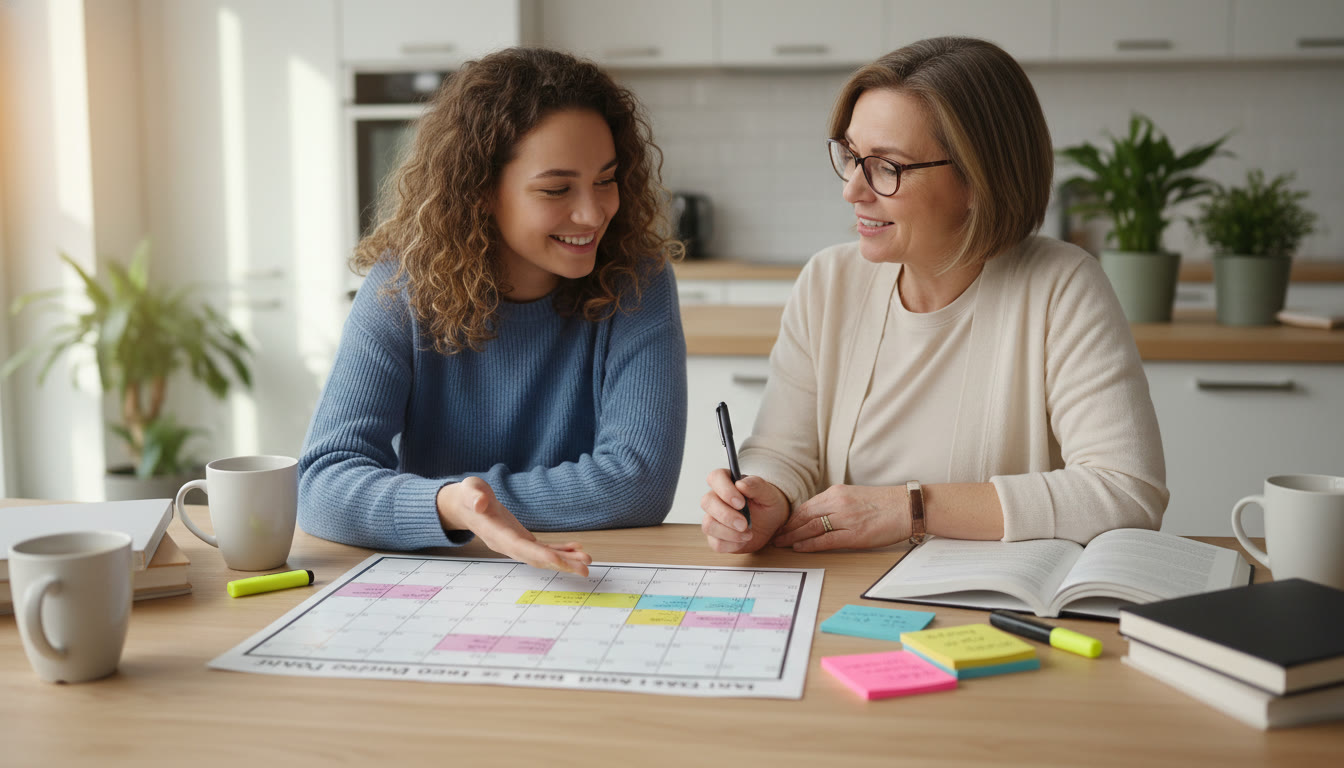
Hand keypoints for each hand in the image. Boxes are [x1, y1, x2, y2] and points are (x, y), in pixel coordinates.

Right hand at [437, 478, 592, 575]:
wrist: (466, 505)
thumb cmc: (469, 496)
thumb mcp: (469, 491)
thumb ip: (474, 497)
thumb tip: (480, 502)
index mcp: (496, 534)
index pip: (521, 548)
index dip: (540, 554)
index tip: (559, 561)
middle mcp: (508, 544)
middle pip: (537, 558)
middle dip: (561, 564)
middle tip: (584, 568)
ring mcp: (516, 544)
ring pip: (543, 556)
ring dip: (565, 560)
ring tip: (586, 560)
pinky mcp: (522, 539)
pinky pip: (543, 548)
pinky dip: (560, 550)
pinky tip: (576, 548)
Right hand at [700, 469, 790, 553]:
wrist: (772, 523)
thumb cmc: (767, 504)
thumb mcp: (768, 493)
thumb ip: (756, 485)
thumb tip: (740, 484)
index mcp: (727, 482)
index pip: (715, 477)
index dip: (724, 490)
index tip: (740, 502)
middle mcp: (716, 498)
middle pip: (707, 502)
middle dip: (726, 515)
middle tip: (745, 524)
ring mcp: (713, 518)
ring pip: (708, 524)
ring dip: (729, 533)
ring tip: (748, 534)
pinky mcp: (716, 536)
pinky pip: (715, 543)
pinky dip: (731, 545)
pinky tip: (743, 541)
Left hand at [772, 484, 909, 551]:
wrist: (908, 507)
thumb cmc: (884, 504)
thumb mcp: (855, 496)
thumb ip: (836, 504)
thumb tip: (817, 516)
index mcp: (837, 492)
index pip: (806, 506)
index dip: (791, 518)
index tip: (781, 526)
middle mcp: (838, 503)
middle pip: (804, 516)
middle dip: (787, 528)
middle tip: (774, 537)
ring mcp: (846, 518)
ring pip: (811, 527)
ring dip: (793, 536)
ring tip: (781, 544)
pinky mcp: (855, 534)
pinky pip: (826, 540)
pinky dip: (809, 544)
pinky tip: (799, 547)